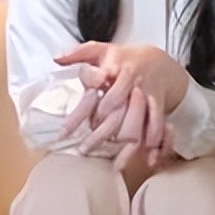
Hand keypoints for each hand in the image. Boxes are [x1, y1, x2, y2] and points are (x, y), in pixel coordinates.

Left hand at [55, 42, 189, 176]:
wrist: (159, 60)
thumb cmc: (125, 57)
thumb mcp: (102, 49)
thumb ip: (78, 53)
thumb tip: (56, 59)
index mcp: (115, 70)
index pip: (95, 94)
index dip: (80, 113)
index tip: (65, 131)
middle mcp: (131, 85)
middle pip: (115, 114)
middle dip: (101, 136)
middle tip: (84, 151)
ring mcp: (145, 98)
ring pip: (137, 125)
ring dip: (126, 146)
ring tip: (115, 165)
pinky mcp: (158, 107)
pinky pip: (157, 128)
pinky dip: (155, 145)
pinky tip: (148, 161)